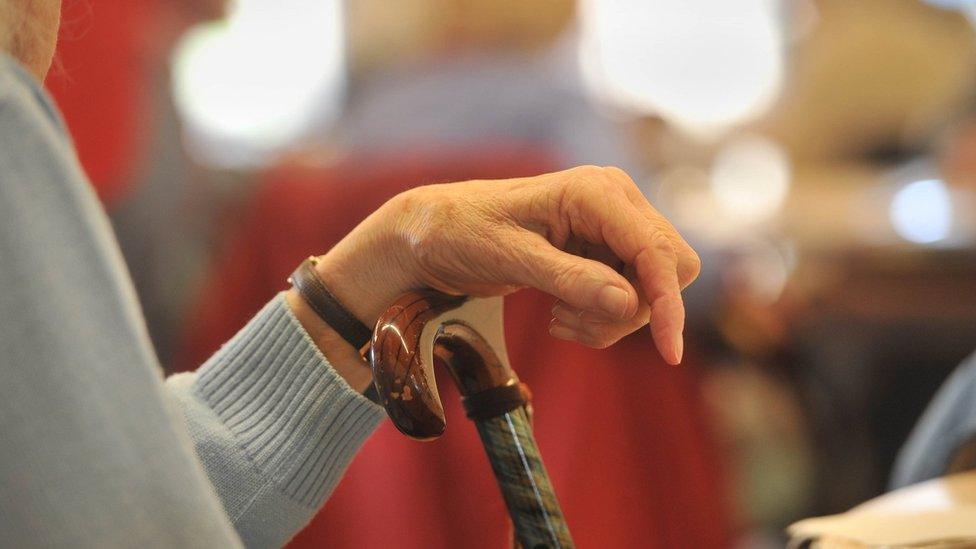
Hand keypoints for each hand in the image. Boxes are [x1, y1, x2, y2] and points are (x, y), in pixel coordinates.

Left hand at [310, 165, 699, 364]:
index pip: (657, 251)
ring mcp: (614, 224)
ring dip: (609, 318)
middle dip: (630, 310)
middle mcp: (616, 201)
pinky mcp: (606, 248)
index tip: (667, 353)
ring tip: (557, 317)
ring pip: (650, 289)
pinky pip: (630, 295)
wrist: (438, 232)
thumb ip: (568, 278)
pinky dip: (600, 316)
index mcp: (596, 191)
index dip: (668, 303)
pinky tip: (559, 312)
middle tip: (569, 321)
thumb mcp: (508, 258)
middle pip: (667, 271)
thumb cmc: (463, 232)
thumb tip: (629, 303)